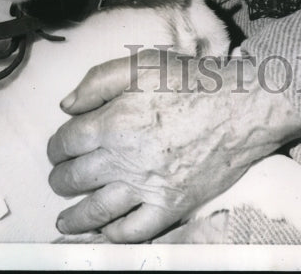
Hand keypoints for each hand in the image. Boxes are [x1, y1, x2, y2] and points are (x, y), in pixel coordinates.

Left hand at [47, 48, 300, 241]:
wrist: (243, 107)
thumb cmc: (194, 80)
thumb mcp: (144, 64)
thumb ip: (99, 80)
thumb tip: (66, 106)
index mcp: (115, 122)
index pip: (67, 142)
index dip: (56, 145)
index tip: (59, 147)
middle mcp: (125, 159)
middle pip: (75, 177)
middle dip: (60, 179)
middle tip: (59, 178)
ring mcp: (148, 187)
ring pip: (96, 210)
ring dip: (75, 217)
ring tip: (64, 220)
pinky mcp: (171, 206)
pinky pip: (133, 231)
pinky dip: (113, 236)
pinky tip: (104, 234)